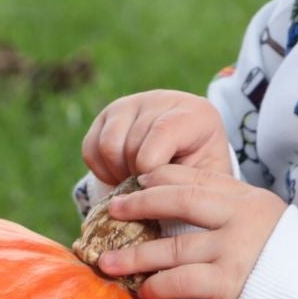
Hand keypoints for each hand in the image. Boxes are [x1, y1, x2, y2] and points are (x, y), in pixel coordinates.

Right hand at [83, 91, 232, 186]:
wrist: (190, 158)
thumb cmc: (200, 175)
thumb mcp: (206, 182)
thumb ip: (185, 187)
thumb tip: (150, 198)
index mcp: (195, 113)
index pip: (163, 132)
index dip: (153, 168)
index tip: (160, 188)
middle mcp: (163, 100)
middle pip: (132, 145)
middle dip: (138, 178)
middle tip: (150, 190)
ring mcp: (133, 103)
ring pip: (108, 146)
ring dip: (118, 174)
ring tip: (136, 184)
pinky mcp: (108, 115)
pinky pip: (90, 148)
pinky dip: (102, 171)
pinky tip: (122, 176)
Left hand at [98, 165, 285, 298]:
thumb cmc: (292, 265)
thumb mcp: (268, 224)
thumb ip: (235, 215)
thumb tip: (190, 210)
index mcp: (249, 199)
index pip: (199, 177)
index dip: (164, 176)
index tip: (139, 179)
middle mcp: (241, 217)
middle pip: (181, 199)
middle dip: (142, 203)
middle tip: (113, 209)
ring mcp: (235, 248)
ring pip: (173, 246)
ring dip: (135, 255)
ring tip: (108, 263)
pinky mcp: (230, 282)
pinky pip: (181, 281)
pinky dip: (158, 286)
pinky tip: (144, 291)